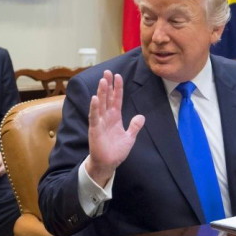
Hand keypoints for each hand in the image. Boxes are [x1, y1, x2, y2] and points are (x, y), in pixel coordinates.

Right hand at [85, 71, 144, 186]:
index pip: (116, 99)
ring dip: (101, 92)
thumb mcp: (130, 137)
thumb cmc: (116, 151)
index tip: (118, 76)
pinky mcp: (94, 129)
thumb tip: (141, 116)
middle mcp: (107, 117)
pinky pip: (94, 116)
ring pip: (100, 104)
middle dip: (108, 85)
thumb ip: (134, 126)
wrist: (108, 163)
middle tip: (107, 72)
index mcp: (115, 117)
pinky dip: (94, 107)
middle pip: (107, 98)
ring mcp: (100, 122)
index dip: (118, 88)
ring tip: (103, 80)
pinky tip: (95, 98)